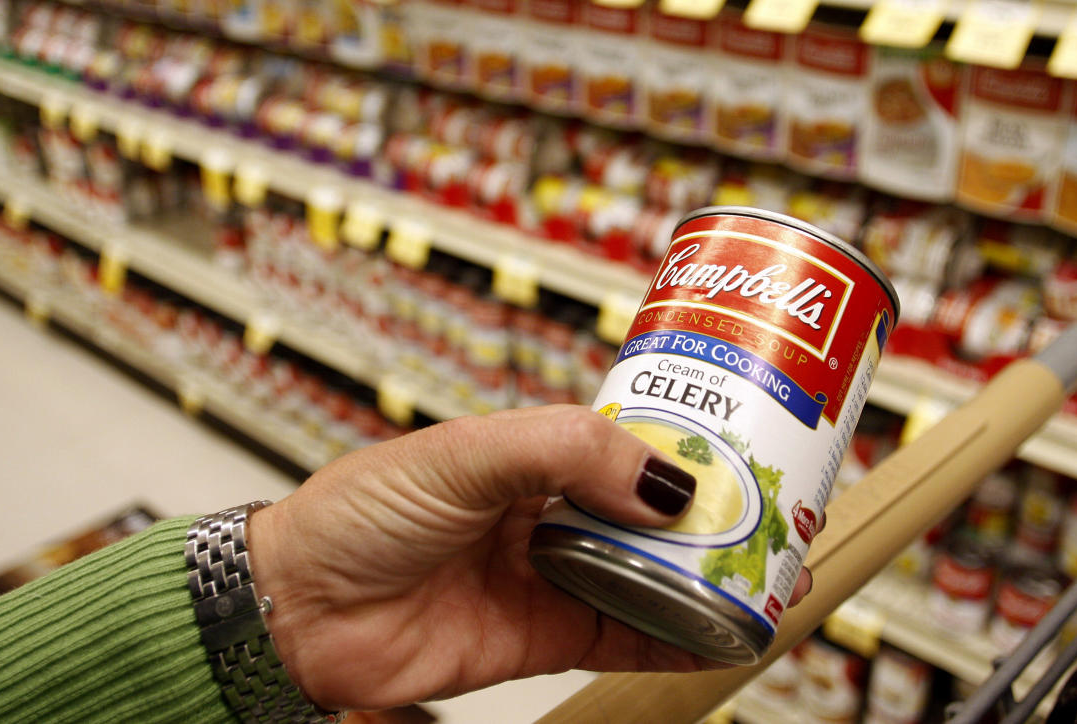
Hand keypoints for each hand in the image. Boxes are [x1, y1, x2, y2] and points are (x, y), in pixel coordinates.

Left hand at [248, 405, 813, 711]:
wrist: (299, 609)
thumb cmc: (362, 511)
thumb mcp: (467, 452)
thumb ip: (565, 453)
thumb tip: (663, 482)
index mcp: (532, 453)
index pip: (629, 440)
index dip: (689, 442)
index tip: (750, 439)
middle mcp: (549, 511)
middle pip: (649, 512)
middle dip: (712, 514)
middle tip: (777, 511)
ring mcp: (550, 575)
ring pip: (647, 574)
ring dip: (706, 577)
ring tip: (767, 572)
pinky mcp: (543, 638)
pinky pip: (625, 637)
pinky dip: (677, 638)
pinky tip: (722, 633)